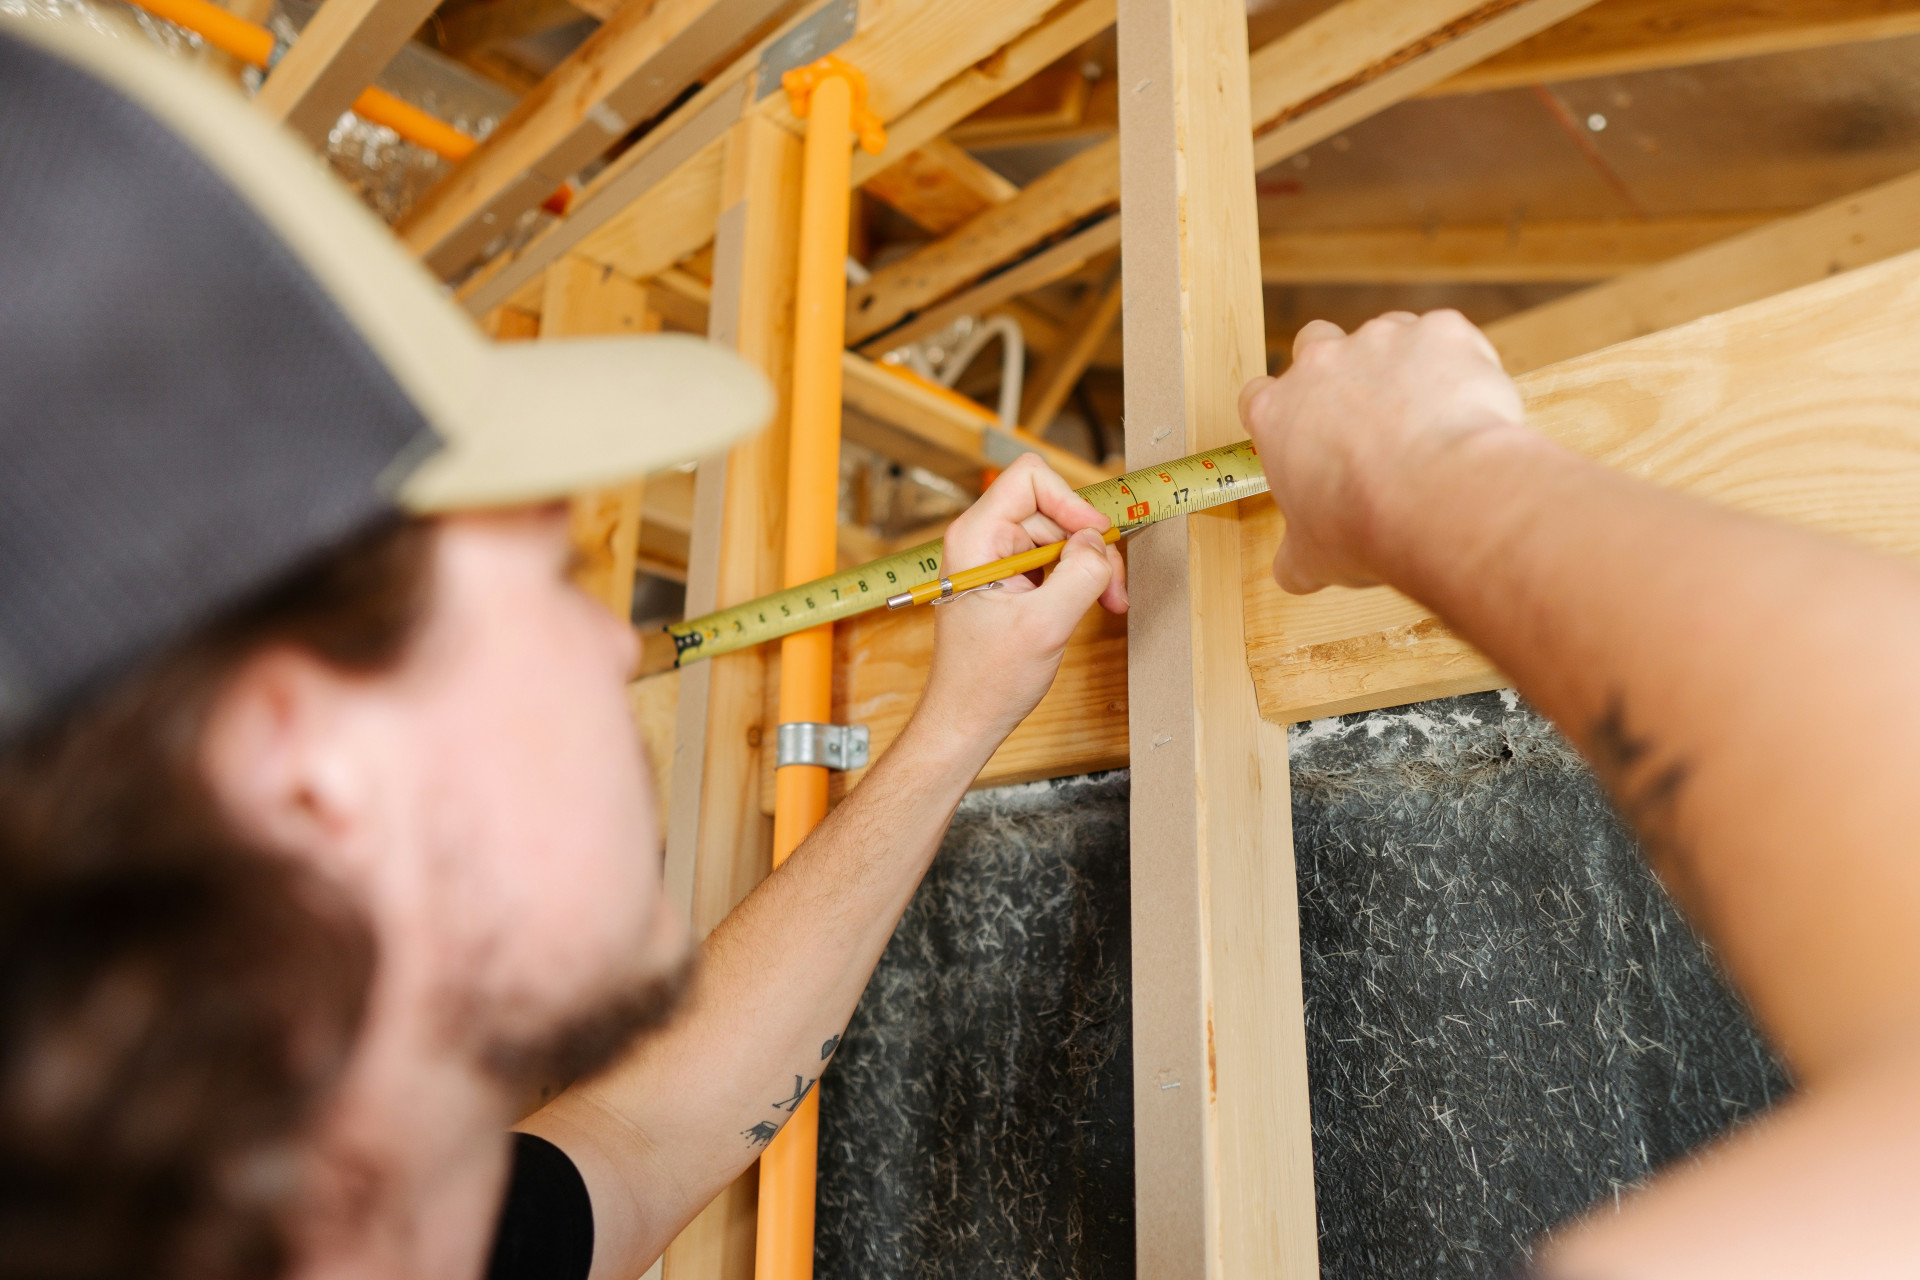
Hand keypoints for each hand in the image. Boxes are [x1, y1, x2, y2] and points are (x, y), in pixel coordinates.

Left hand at [910, 453, 1127, 752]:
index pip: (1029, 478)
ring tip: (1105, 602)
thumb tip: (1099, 542)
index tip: (1095, 537)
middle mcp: (982, 539)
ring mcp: (995, 559)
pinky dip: (1078, 579)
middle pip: (1052, 508)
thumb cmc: (986, 680)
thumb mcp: (1045, 625)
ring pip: (1060, 535)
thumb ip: (1079, 575)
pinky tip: (1090, 605)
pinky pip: (1054, 559)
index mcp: (975, 537)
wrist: (966, 719)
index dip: (1071, 501)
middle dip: (1088, 545)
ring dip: (1089, 566)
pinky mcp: (1009, 579)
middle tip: (1111, 588)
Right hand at [1239, 310, 1527, 593]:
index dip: (1285, 416)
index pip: (1260, 397)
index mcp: (1276, 412)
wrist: (1440, 499)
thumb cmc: (1368, 528)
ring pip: (1387, 336)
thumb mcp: (1312, 559)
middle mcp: (1321, 363)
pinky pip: (1449, 338)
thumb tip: (1294, 572)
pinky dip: (1459, 365)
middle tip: (1368, 418)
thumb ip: (1296, 555)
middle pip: (1316, 344)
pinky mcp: (1440, 331)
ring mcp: (1382, 339)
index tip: (1307, 438)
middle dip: (1339, 372)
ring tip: (1428, 417)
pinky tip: (1469, 407)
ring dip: (1402, 366)